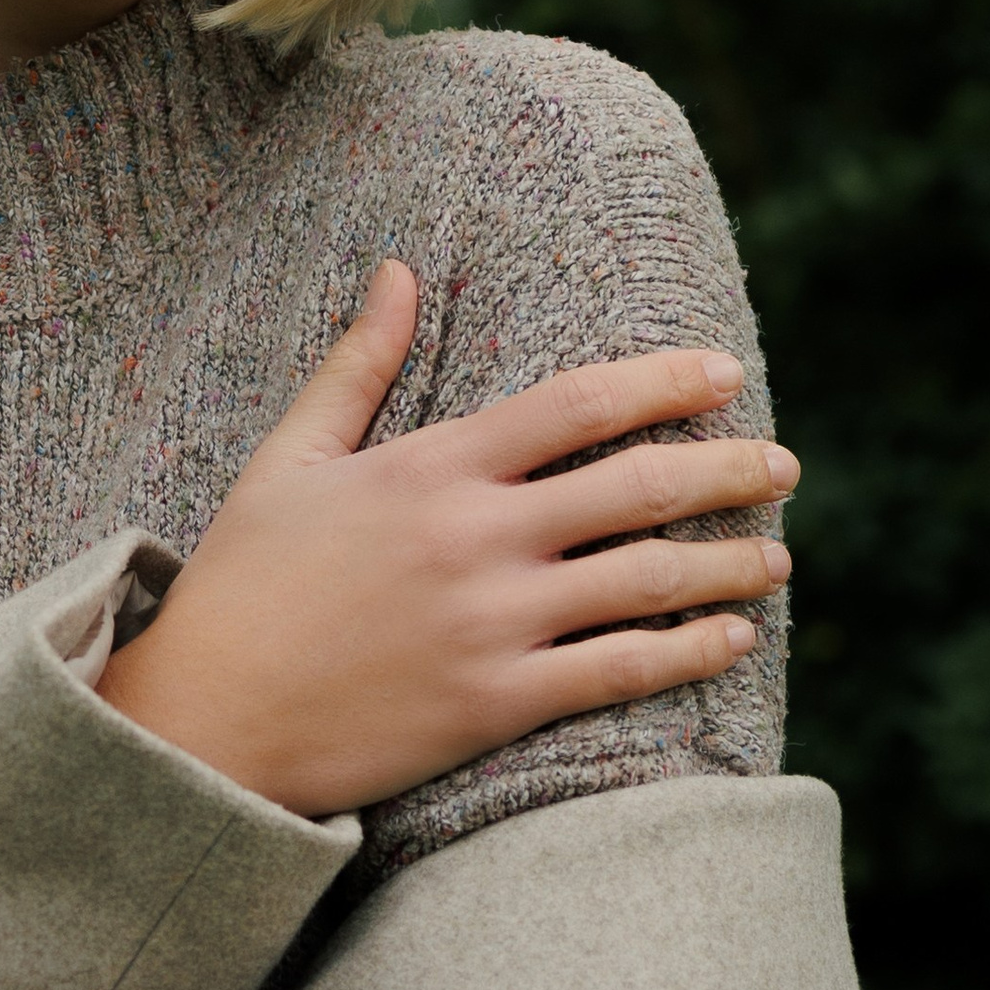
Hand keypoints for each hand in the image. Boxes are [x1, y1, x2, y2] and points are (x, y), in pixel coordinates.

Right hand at [99, 263, 795, 819]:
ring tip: (778, 553)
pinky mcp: (495, 702)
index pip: (577, 404)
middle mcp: (475, 537)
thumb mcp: (291, 458)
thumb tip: (400, 270)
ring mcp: (491, 623)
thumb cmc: (244, 583)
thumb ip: (359, 365)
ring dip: (728, 562)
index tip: (723, 372)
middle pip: (636, 486)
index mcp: (431, 467)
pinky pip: (619, 669)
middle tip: (784, 465)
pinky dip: (689, 650)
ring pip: (647, 580)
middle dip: (727, 470)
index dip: (664, 381)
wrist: (204, 718)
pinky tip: (731, 636)